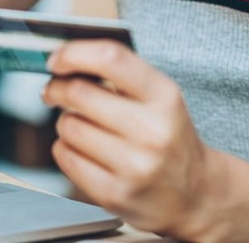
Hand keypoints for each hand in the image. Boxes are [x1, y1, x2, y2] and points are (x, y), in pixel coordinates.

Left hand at [41, 39, 230, 239]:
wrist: (194, 193)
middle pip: (79, 93)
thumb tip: (66, 60)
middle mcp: (152, 131)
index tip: (57, 60)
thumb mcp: (160, 99)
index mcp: (165, 97)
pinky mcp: (114, 193)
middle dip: (57, 89)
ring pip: (68, 126)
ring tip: (83, 127)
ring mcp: (134, 166)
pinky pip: (65, 157)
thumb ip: (120, 75)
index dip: (74, 53)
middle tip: (54, 91)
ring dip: (66, 122)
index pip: (111, 59)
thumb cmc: (168, 138)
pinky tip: (83, 151)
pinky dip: (65, 149)